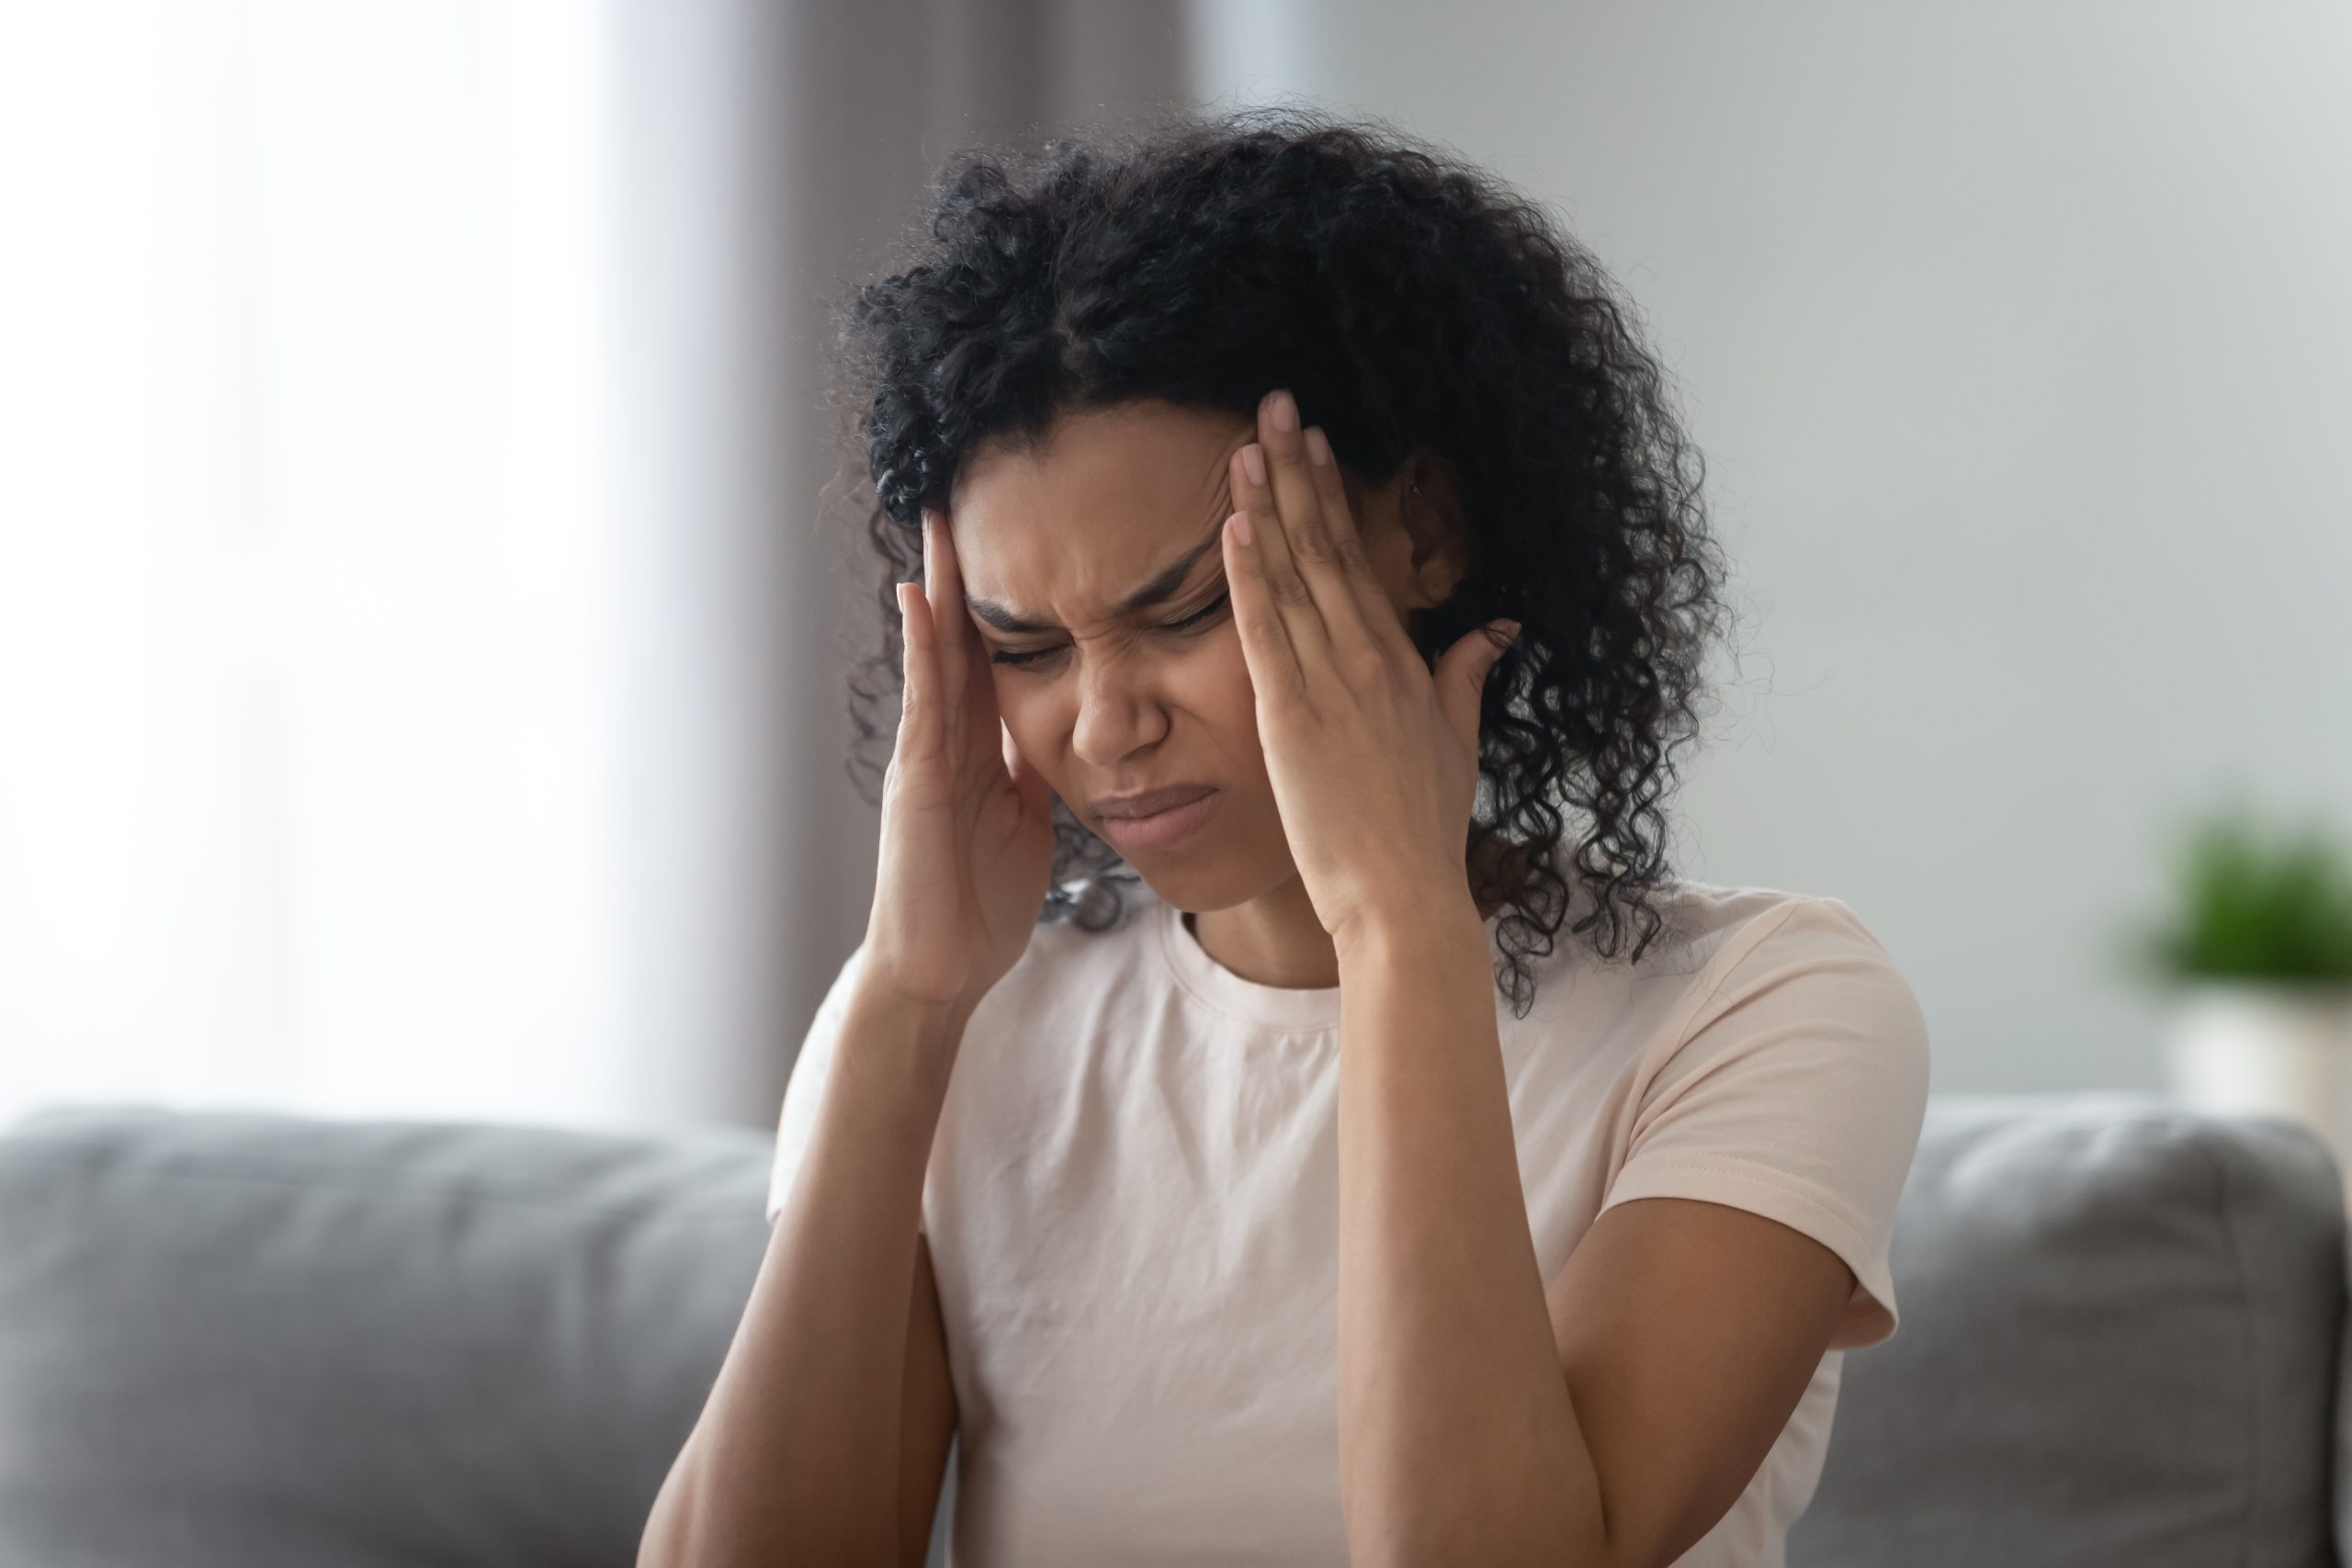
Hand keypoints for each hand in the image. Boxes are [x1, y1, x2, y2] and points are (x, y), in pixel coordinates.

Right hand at [863, 508, 1057, 1017]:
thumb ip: (1033, 773)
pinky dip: (922, 650)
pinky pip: (921, 702)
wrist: (940, 970)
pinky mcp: (916, 781)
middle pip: (957, 639)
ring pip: (934, 655)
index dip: (1002, 599)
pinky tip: (922, 600)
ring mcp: (924, 756)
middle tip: (965, 497)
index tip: (1016, 537)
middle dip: (963, 572)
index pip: (990, 656)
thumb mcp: (1026, 822)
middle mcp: (944, 740)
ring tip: (938, 523)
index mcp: (976, 748)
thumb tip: (1065, 735)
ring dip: (937, 588)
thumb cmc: (978, 905)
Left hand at [1221, 390, 1517, 957]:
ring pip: (1294, 574)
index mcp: (1400, 661)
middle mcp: (1367, 659)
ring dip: (1268, 503)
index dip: (1329, 496)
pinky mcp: (1292, 718)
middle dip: (1296, 471)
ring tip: (1245, 442)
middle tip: (1273, 405)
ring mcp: (1331, 684)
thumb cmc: (1425, 831)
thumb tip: (1496, 630)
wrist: (1405, 896)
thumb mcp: (1458, 742)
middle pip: (1324, 545)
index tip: (1311, 442)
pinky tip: (1237, 524)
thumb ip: (1467, 677)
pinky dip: (1250, 574)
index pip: (1357, 558)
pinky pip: (1266, 631)